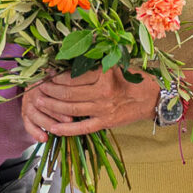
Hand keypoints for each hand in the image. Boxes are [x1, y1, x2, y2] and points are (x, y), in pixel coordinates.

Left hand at [20, 70, 160, 142]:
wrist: (153, 98)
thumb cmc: (134, 79)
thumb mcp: (115, 65)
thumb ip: (94, 65)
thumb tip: (67, 64)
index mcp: (105, 74)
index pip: (73, 76)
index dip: (56, 75)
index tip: (46, 73)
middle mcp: (103, 92)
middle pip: (68, 92)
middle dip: (49, 90)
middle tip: (38, 87)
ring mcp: (104, 109)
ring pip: (71, 109)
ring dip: (52, 106)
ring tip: (40, 102)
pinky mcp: (106, 123)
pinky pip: (82, 128)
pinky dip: (66, 129)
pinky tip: (52, 127)